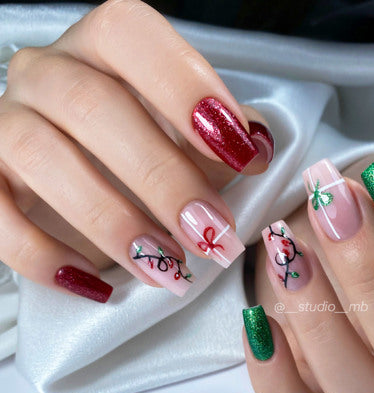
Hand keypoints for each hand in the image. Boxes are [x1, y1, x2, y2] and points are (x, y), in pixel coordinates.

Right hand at [0, 0, 272, 301]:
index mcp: (100, 47)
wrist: (71, 174)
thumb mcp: (184, 133)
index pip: (132, 36)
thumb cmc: (138, 146)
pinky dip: (45, 256)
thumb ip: (220, 134)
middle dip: (163, 179)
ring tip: (167, 268)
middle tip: (212, 233)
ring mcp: (4, 123)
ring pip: (42, 157)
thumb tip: (256, 147)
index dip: (188, 89)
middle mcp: (45, 73)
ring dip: (114, 223)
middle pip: (93, 107)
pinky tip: (95, 284)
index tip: (241, 152)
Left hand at [245, 145, 373, 392]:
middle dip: (370, 273)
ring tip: (286, 249)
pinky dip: (273, 375)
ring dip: (319, 318)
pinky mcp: (301, 379)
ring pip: (358, 391)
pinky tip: (257, 318)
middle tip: (332, 205)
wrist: (316, 211)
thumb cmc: (372, 195)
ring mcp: (354, 369)